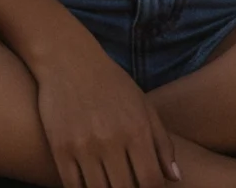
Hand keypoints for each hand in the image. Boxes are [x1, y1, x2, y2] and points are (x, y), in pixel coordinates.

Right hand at [33, 40, 181, 187]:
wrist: (69, 60)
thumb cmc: (112, 83)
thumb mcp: (143, 105)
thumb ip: (162, 142)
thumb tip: (175, 178)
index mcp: (136, 129)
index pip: (151, 181)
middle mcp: (111, 139)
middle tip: (129, 185)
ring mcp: (84, 146)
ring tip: (112, 183)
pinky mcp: (60, 149)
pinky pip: (74, 187)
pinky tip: (91, 184)